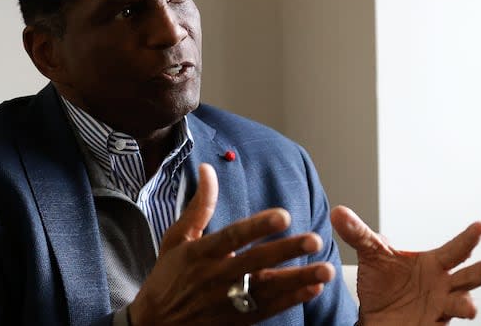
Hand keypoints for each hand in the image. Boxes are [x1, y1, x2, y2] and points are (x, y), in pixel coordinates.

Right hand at [129, 163, 335, 325]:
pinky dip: (291, 300)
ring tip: (325, 269)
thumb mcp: (177, 238)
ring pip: (267, 289)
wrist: (155, 324)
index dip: (258, 226)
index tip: (283, 216)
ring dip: (297, 279)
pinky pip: (267, 310)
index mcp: (200, 253)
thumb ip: (199, 205)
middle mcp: (215, 277)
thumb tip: (208, 170)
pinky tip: (313, 290)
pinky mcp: (236, 319)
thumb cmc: (167, 275)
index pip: (233, 237)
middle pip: (255, 262)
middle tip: (314, 239)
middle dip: (286, 251)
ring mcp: (226, 301)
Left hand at [331, 206, 480, 324]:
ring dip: (467, 306)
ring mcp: (440, 308)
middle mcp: (443, 286)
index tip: (480, 225)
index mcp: (434, 264)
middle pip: (470, 277)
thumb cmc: (383, 282)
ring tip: (469, 307)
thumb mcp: (371, 255)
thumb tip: (338, 212)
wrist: (374, 316)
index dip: (468, 238)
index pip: (455, 249)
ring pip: (461, 306)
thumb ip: (358, 234)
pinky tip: (444, 325)